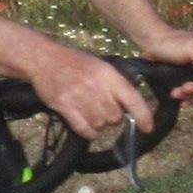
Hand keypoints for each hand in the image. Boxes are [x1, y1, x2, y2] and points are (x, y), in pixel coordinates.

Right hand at [30, 43, 153, 143]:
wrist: (44, 59)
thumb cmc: (75, 62)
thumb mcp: (100, 66)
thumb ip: (117, 84)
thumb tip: (134, 106)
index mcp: (108, 75)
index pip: (133, 99)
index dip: (143, 116)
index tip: (148, 128)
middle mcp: (96, 87)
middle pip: (115, 117)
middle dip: (113, 117)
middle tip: (103, 109)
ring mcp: (79, 98)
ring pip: (100, 125)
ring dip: (99, 124)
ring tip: (90, 112)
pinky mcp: (64, 107)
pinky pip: (84, 129)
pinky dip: (89, 133)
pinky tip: (87, 126)